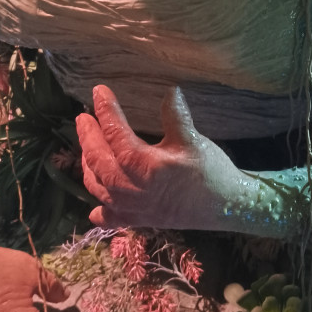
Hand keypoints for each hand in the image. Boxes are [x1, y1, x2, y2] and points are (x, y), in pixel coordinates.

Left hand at [77, 85, 251, 230]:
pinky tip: (96, 206)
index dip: (106, 111)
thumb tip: (169, 89)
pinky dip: (99, 207)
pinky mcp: (139, 222)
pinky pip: (110, 216)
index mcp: (144, 166)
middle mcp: (131, 190)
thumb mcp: (192, 139)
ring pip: (98, 187)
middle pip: (99, 160)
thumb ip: (175, 115)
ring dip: (88, 166)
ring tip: (87, 147)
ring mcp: (133, 209)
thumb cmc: (211, 171)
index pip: (115, 134)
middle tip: (83, 118)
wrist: (228, 207)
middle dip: (88, 137)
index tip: (98, 92)